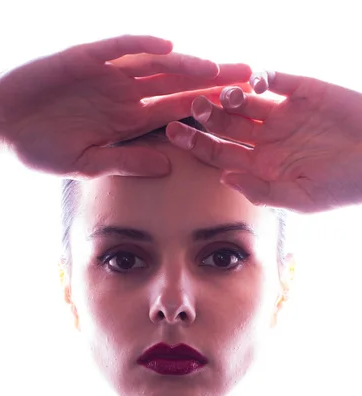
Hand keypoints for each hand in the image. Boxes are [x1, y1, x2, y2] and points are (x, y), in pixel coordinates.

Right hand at [0, 34, 250, 178]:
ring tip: (217, 68)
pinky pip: (117, 48)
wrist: (2, 124)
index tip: (238, 115)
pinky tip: (166, 47)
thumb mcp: (86, 163)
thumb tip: (168, 166)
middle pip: (176, 85)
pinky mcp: (85, 57)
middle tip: (250, 81)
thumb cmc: (41, 148)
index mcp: (128, 121)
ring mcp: (108, 74)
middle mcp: (125, 95)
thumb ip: (127, 161)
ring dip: (185, 65)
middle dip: (211, 82)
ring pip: (155, 65)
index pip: (176, 113)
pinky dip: (139, 46)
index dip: (207, 111)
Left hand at [166, 71, 361, 212]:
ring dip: (229, 96)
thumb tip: (224, 178)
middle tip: (191, 106)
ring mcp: (284, 113)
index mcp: (261, 165)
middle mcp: (267, 138)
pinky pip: (277, 79)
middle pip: (226, 125)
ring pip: (246, 100)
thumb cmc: (342, 187)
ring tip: (221, 96)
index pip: (220, 152)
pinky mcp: (303, 91)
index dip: (196, 144)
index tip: (173, 134)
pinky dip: (262, 77)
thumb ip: (261, 190)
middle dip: (207, 116)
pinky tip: (253, 84)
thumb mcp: (300, 198)